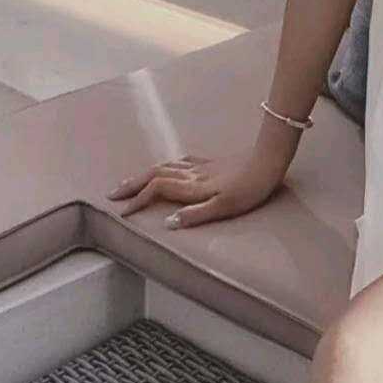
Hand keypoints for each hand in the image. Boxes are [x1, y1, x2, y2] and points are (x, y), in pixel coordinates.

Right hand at [104, 150, 286, 229]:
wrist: (269, 159)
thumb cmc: (250, 188)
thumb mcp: (225, 207)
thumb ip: (196, 214)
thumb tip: (167, 223)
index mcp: (193, 186)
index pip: (157, 189)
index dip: (138, 200)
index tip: (122, 212)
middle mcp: (193, 174)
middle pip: (155, 174)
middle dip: (133, 184)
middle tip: (112, 193)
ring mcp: (202, 166)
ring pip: (165, 166)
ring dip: (145, 174)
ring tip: (131, 181)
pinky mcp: (212, 162)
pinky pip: (181, 161)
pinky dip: (166, 166)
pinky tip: (167, 167)